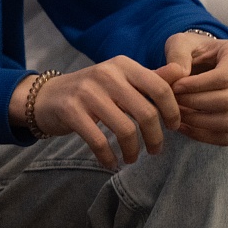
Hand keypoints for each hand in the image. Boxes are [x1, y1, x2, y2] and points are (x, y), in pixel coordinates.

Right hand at [12, 56, 182, 168]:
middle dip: (155, 138)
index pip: (160, 87)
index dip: (172, 111)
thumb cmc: (91, 90)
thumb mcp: (120, 79)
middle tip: (155, 151)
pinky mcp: (71, 110)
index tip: (173, 127)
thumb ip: (150, 78)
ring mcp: (86, 92)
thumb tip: (181, 72)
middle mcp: (105, 74)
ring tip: (132, 158)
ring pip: (125, 129)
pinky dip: (108, 157)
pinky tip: (110, 163)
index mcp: (122, 65)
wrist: (46, 96)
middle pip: (146, 112)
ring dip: (133, 151)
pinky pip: (99, 141)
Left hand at [164, 31, 227, 145]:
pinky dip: (202, 135)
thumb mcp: (180, 43)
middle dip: (194, 103)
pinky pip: (226, 137)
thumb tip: (178, 74)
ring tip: (175, 112)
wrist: (198, 60)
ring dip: (198, 121)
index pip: (223, 77)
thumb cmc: (189, 49)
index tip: (174, 87)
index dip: (196, 85)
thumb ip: (177, 54)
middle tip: (171, 101)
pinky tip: (182, 125)